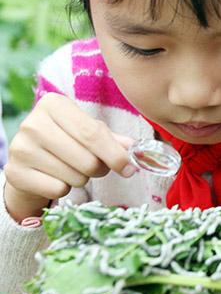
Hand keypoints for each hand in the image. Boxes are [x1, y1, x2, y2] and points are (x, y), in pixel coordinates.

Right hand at [3, 93, 135, 221]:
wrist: (30, 160)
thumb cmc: (67, 140)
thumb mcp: (89, 131)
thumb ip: (113, 138)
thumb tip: (133, 147)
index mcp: (54, 104)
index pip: (93, 133)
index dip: (115, 154)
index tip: (129, 168)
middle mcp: (33, 123)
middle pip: (87, 159)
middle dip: (101, 169)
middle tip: (98, 167)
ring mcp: (20, 148)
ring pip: (74, 177)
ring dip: (82, 178)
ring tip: (73, 169)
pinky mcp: (14, 173)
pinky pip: (57, 189)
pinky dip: (64, 188)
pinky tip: (56, 177)